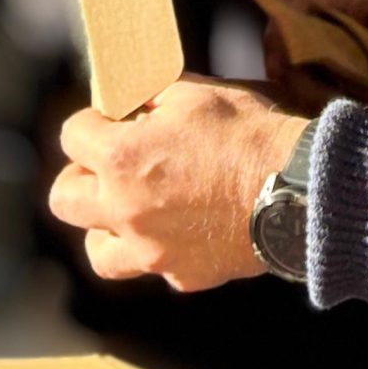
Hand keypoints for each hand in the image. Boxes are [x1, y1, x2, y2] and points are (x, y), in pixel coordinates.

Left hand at [49, 76, 306, 290]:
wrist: (301, 191)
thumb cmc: (252, 135)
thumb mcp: (200, 93)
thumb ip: (156, 98)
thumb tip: (138, 103)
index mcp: (122, 158)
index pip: (73, 134)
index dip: (92, 121)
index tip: (113, 119)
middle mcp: (125, 209)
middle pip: (65, 198)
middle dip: (81, 175)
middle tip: (109, 165)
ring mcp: (151, 250)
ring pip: (98, 248)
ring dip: (107, 226)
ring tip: (132, 208)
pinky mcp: (182, 275)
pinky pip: (154, 266)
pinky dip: (160, 248)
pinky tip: (183, 228)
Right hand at [278, 0, 367, 116]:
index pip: (292, 9)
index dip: (286, 49)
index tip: (309, 89)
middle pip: (283, 28)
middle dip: (293, 72)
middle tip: (323, 106)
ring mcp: (335, 4)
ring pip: (296, 38)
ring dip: (306, 73)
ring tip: (334, 104)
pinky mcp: (342, 19)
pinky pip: (315, 43)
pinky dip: (321, 70)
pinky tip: (343, 94)